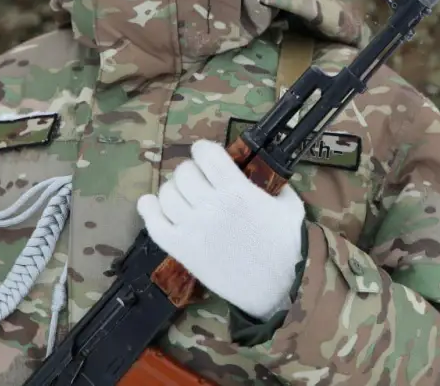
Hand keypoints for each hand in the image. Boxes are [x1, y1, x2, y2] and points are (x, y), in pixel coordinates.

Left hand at [136, 140, 305, 319]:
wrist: (274, 289)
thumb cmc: (285, 248)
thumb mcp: (290, 207)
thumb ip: (275, 185)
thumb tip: (262, 173)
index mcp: (238, 191)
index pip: (206, 154)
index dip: (205, 150)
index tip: (208, 155)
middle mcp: (211, 206)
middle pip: (184, 172)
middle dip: (192, 170)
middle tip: (200, 179)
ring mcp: (192, 229)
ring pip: (166, 194)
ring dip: (174, 189)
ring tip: (184, 195)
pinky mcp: (182, 250)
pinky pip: (154, 224)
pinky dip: (149, 210)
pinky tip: (152, 205)